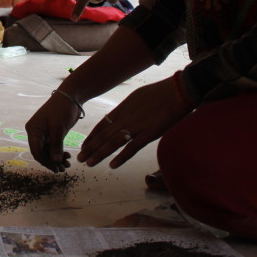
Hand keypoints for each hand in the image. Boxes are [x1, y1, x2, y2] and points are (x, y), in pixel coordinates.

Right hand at [26, 90, 82, 172]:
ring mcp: (44, 133)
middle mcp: (36, 133)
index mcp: (33, 130)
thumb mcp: (58, 127)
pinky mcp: (52, 134)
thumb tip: (55, 161)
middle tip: (63, 169)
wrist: (70, 97)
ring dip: (57, 159)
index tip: (56, 168)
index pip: (36, 151)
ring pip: (48, 151)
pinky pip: (53, 147)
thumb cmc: (62, 109)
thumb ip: (56, 145)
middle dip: (52, 161)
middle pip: (42, 153)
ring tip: (67, 165)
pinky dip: (59, 153)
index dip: (45, 161)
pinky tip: (67, 157)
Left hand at [77, 77, 191, 168]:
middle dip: (90, 148)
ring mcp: (136, 126)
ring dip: (99, 154)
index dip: (92, 136)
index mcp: (122, 108)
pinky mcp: (149, 134)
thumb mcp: (138, 96)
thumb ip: (129, 107)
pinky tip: (112, 165)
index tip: (84, 145)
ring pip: (113, 143)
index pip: (102, 125)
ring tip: (89, 163)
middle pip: (103, 135)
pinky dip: (121, 157)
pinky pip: (131, 148)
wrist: (177, 91)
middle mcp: (125, 118)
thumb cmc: (160, 92)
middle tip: (79, 158)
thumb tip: (124, 113)